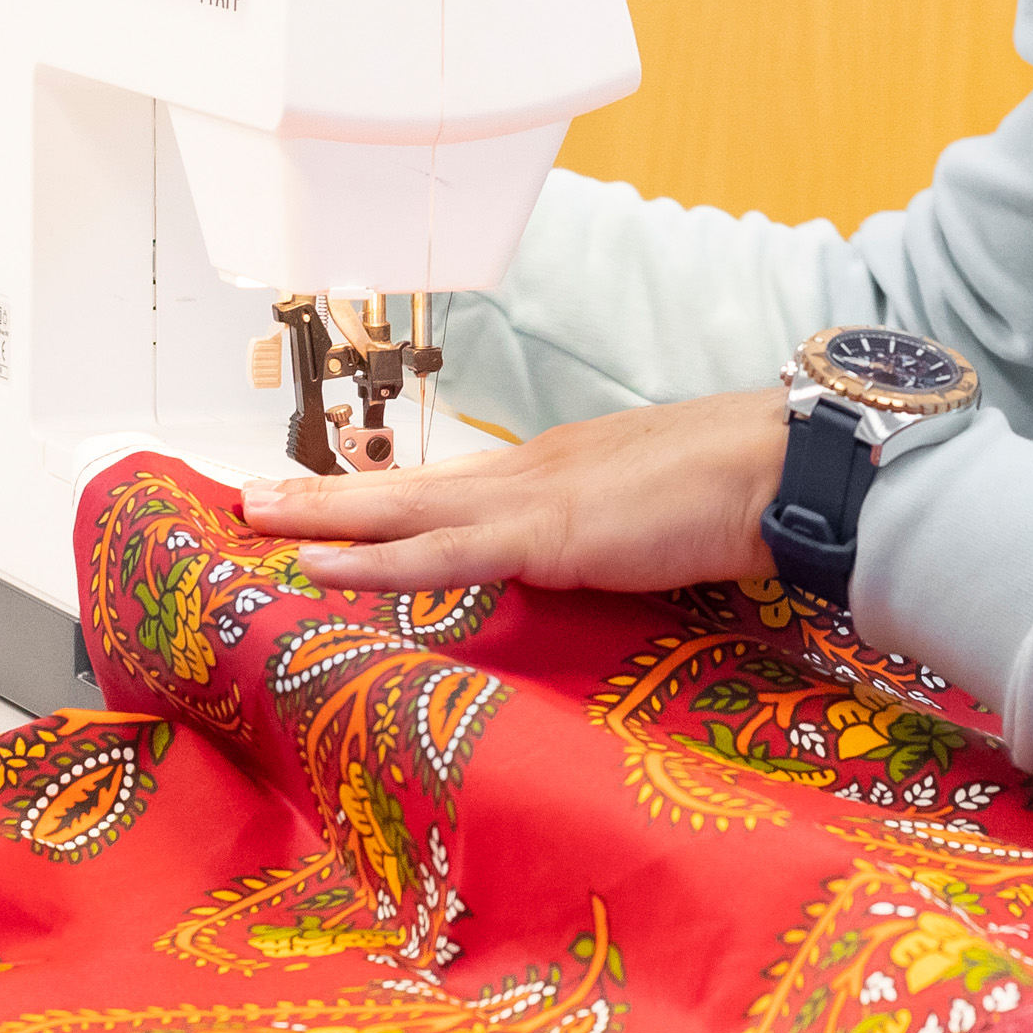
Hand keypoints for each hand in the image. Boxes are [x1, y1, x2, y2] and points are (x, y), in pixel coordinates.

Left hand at [239, 388, 782, 595]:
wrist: (780, 470)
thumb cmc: (739, 495)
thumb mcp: (654, 515)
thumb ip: (615, 536)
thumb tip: (602, 556)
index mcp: (553, 470)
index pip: (451, 485)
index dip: (388, 496)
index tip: (334, 501)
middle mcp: (526, 473)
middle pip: (407, 486)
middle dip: (327, 495)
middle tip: (252, 495)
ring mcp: (528, 501)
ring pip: (401, 509)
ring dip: (324, 515)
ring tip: (256, 514)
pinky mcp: (540, 537)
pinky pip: (437, 554)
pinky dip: (372, 560)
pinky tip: (319, 562)